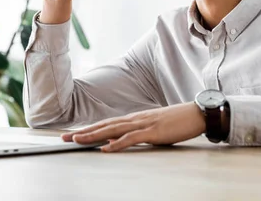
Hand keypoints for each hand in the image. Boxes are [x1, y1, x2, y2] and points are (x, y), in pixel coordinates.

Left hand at [61, 102, 205, 151]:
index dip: (88, 129)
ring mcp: (143, 124)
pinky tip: (106, 147)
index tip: (73, 134)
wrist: (196, 113)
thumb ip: (137, 133)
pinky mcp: (153, 131)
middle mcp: (135, 119)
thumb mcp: (153, 128)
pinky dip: (118, 143)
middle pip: (104, 125)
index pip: (106, 124)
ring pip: (113, 130)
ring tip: (77, 140)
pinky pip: (132, 138)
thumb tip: (122, 140)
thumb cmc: (177, 122)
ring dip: (94, 135)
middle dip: (83, 131)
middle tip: (64, 137)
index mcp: (134, 118)